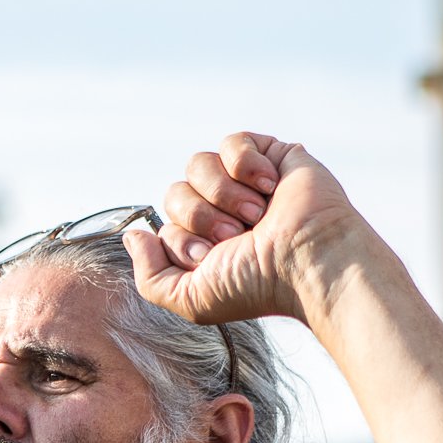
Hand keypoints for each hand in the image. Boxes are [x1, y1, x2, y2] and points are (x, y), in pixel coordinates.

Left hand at [125, 132, 374, 326]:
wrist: (308, 260)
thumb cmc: (258, 285)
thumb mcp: (191, 299)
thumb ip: (150, 277)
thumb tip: (134, 237)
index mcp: (206, 245)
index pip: (164, 226)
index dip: (181, 240)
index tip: (209, 257)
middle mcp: (223, 213)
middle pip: (176, 193)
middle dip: (200, 217)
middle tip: (235, 235)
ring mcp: (245, 184)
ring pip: (197, 164)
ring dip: (223, 193)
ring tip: (256, 214)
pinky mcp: (269, 156)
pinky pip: (232, 143)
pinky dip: (245, 164)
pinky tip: (269, 186)